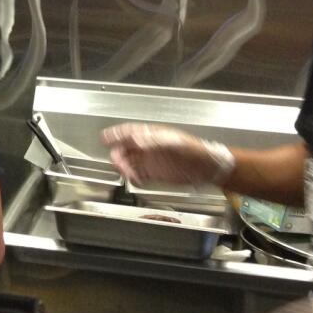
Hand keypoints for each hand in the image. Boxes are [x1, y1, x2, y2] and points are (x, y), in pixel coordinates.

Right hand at [101, 122, 233, 185]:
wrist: (208, 168)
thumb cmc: (194, 150)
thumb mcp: (174, 143)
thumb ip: (154, 141)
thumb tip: (136, 141)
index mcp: (151, 135)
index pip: (129, 132)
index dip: (116, 134)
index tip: (105, 138)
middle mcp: (148, 147)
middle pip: (124, 149)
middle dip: (118, 155)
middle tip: (118, 164)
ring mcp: (150, 161)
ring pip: (129, 163)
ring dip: (124, 168)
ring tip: (129, 175)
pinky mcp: (154, 174)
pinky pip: (138, 176)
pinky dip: (134, 179)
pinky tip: (137, 181)